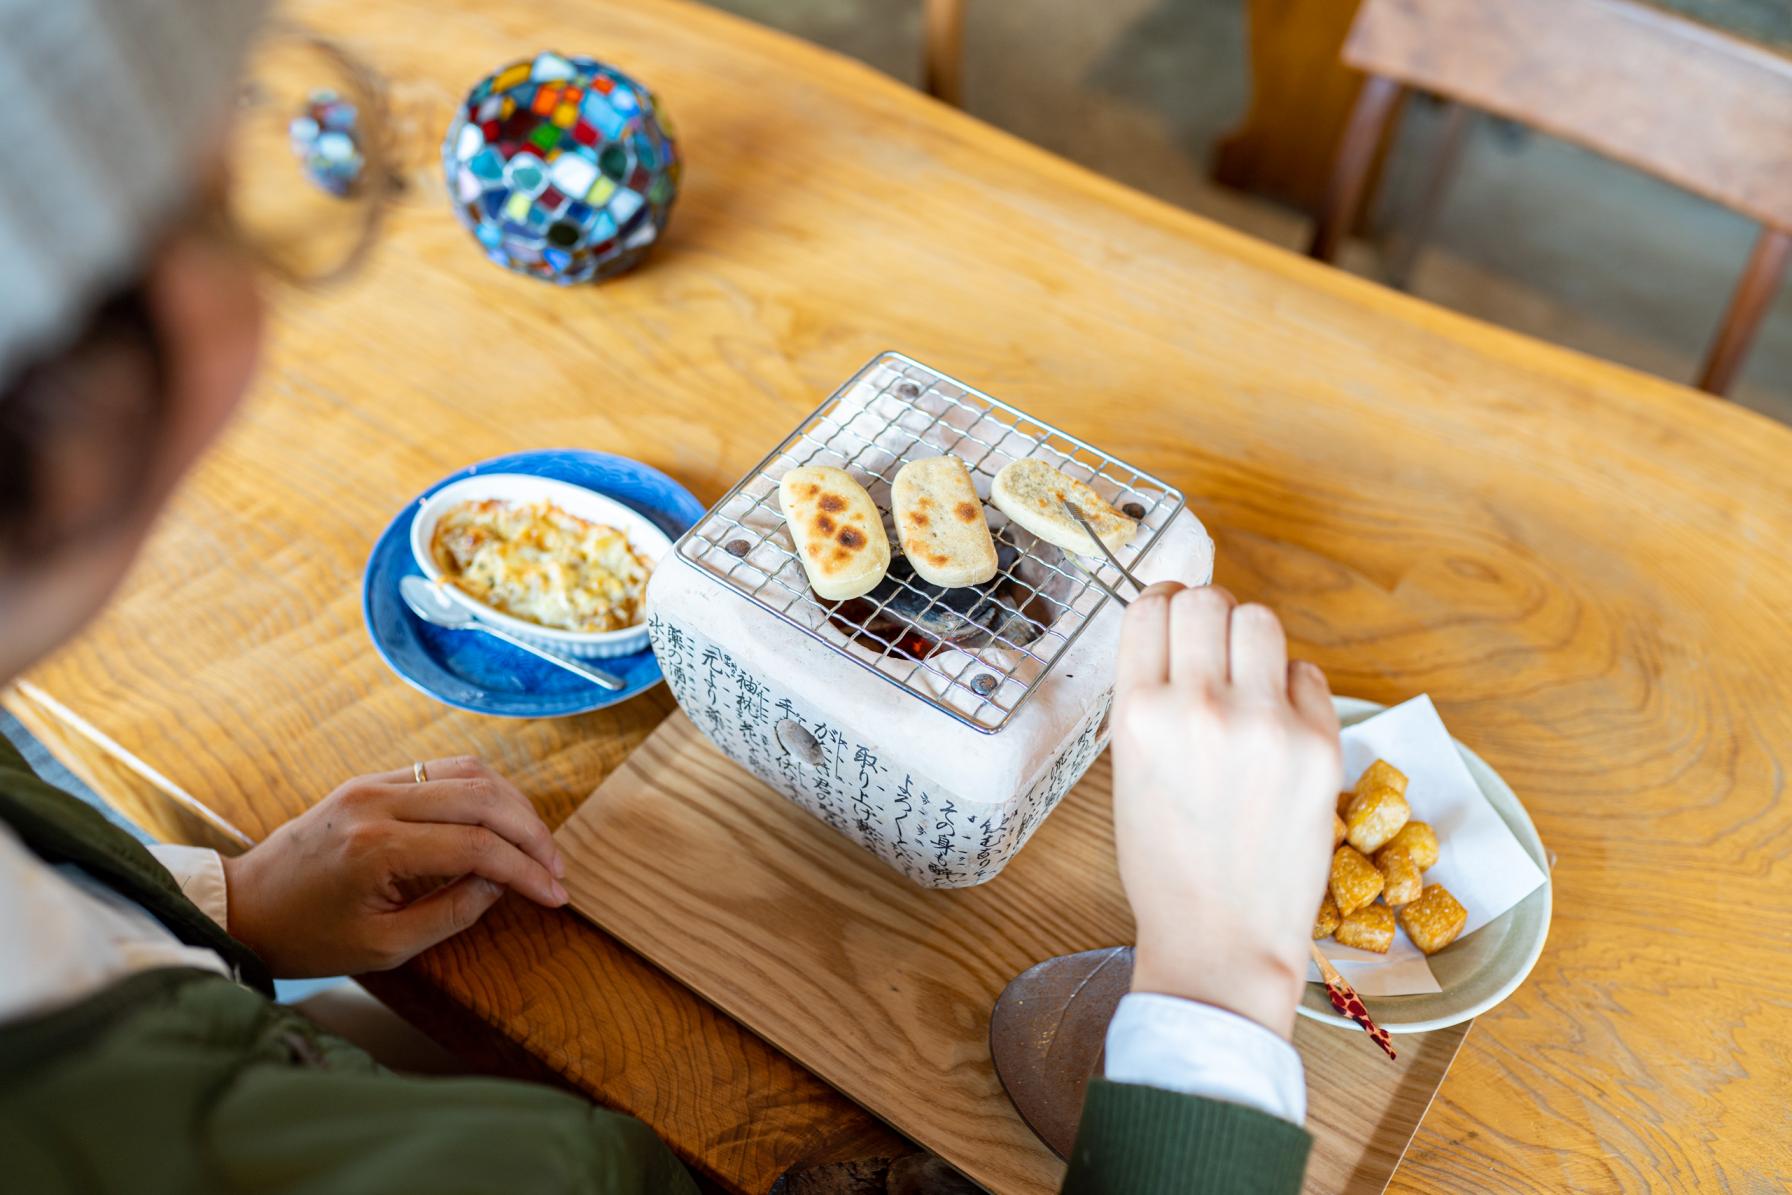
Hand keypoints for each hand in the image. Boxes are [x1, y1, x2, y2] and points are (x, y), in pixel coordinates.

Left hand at [221, 756, 567, 976]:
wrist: (243, 907)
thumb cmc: (307, 938)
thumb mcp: (384, 947)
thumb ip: (452, 914)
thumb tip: (502, 883)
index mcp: (378, 848)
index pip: (478, 846)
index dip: (527, 870)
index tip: (557, 895)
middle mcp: (378, 802)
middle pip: (483, 798)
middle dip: (531, 833)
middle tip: (556, 868)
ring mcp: (372, 784)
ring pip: (469, 773)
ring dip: (512, 805)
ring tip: (535, 844)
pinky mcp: (370, 780)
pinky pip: (442, 771)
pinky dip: (482, 792)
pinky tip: (499, 821)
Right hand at [1111, 583, 1340, 1037]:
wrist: (1221, 938)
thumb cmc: (1166, 865)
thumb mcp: (1129, 772)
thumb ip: (1151, 700)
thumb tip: (1177, 636)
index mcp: (1139, 715)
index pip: (1152, 607)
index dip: (1163, 602)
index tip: (1172, 613)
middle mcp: (1201, 708)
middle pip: (1209, 599)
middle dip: (1208, 613)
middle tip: (1213, 644)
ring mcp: (1265, 724)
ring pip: (1262, 620)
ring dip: (1252, 639)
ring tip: (1249, 679)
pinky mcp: (1320, 744)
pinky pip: (1307, 673)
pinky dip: (1292, 688)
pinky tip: (1279, 726)